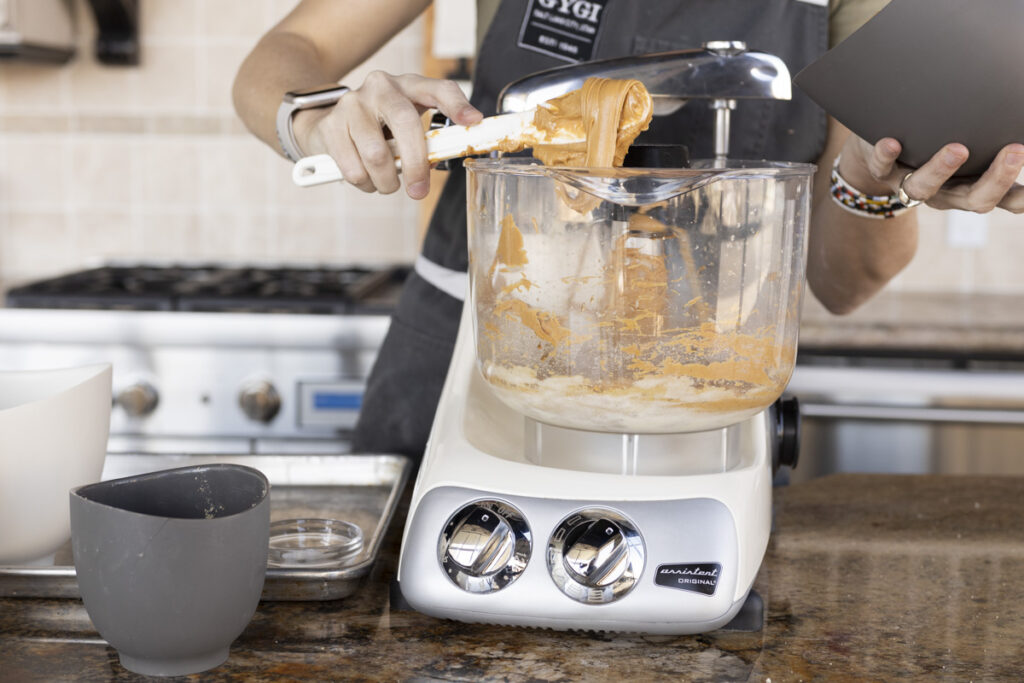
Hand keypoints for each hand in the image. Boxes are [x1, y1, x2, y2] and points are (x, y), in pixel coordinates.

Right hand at [294, 72, 481, 198]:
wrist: (328, 124)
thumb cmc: (379, 129)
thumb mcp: (406, 126)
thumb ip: (427, 139)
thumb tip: (442, 161)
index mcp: (408, 86)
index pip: (439, 88)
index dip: (457, 104)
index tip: (473, 121)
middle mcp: (380, 87)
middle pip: (405, 123)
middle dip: (415, 165)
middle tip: (418, 191)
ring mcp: (352, 103)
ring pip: (376, 154)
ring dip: (386, 182)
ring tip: (387, 184)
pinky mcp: (330, 125)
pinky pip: (353, 168)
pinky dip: (364, 184)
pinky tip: (366, 178)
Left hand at [839, 135, 1023, 213]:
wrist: (885, 147)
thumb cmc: (938, 141)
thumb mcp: (973, 146)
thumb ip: (994, 139)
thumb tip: (1021, 112)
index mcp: (972, 187)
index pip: (1005, 199)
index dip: (1020, 197)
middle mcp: (945, 192)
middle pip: (973, 200)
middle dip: (996, 179)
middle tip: (1015, 152)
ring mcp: (912, 184)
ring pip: (924, 188)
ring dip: (941, 170)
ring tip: (958, 150)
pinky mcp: (884, 170)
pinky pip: (882, 167)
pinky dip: (886, 156)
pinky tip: (891, 143)